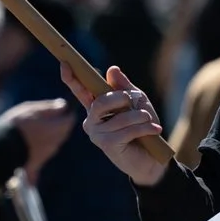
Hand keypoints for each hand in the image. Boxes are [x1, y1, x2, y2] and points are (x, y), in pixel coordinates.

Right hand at [2, 98, 74, 177]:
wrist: (2, 148)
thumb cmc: (17, 125)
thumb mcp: (32, 109)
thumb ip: (49, 107)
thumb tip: (63, 105)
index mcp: (58, 128)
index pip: (69, 120)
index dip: (64, 114)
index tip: (57, 110)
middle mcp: (56, 142)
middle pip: (62, 132)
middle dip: (57, 126)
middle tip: (44, 119)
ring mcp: (48, 154)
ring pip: (53, 143)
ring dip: (48, 137)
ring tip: (34, 130)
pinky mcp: (38, 163)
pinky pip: (42, 153)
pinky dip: (39, 147)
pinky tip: (29, 143)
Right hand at [62, 63, 171, 187]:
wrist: (154, 157)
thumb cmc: (143, 127)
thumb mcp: (137, 102)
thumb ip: (124, 87)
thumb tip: (111, 69)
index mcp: (96, 107)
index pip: (80, 90)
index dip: (72, 77)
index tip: (65, 62)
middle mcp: (92, 120)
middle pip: (100, 102)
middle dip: (120, 98)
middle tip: (134, 100)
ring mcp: (97, 134)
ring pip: (118, 117)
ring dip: (139, 116)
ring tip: (149, 119)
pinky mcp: (107, 145)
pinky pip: (126, 131)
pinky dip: (144, 128)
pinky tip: (154, 129)